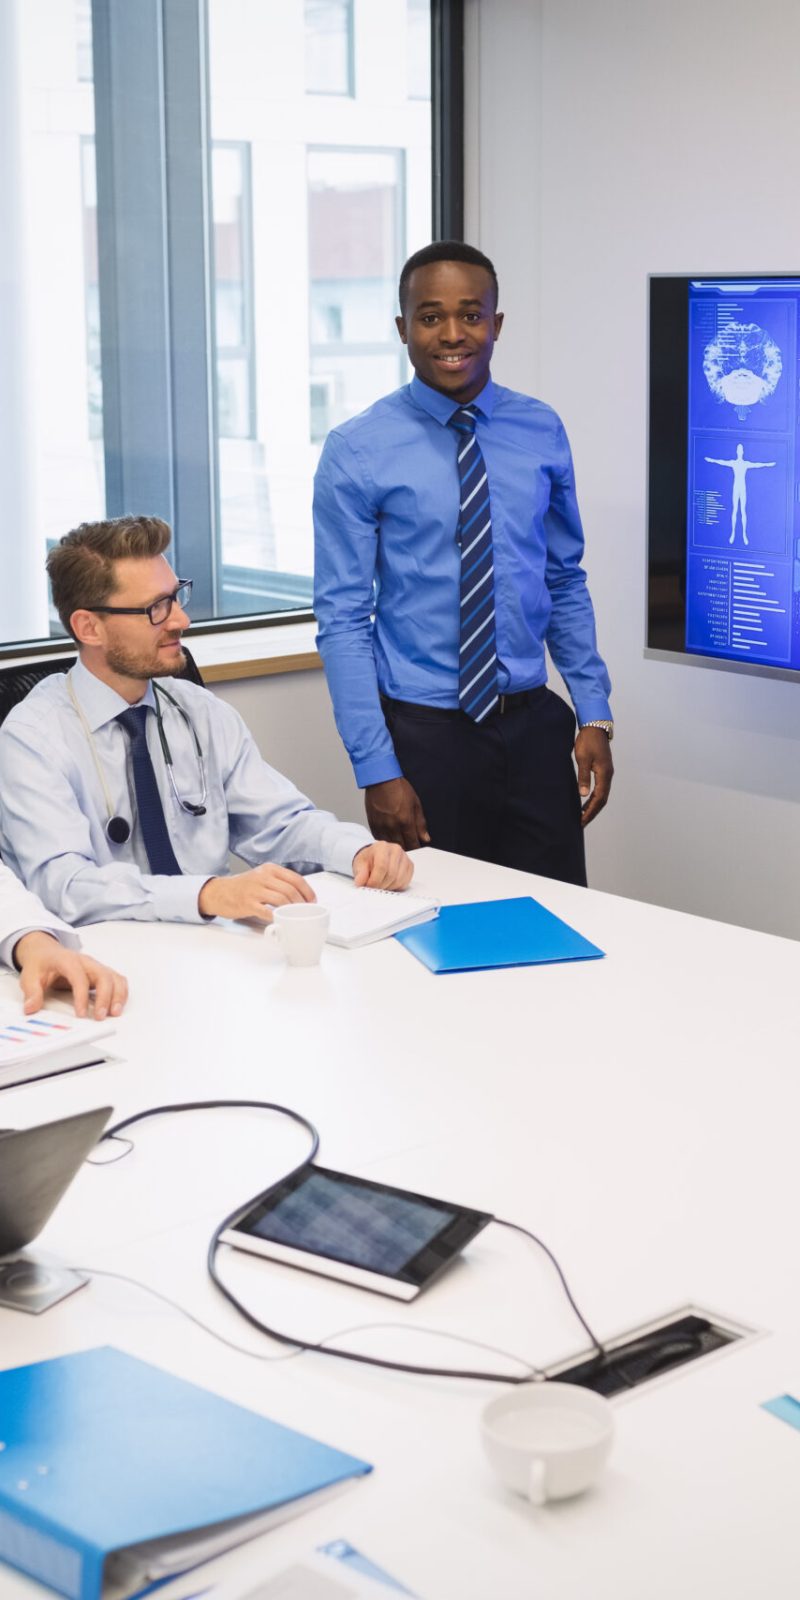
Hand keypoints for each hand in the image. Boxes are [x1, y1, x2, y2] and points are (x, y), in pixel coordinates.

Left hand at [13, 933, 127, 1019]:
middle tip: (99, 1017)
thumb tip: (31, 1008)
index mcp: (67, 960)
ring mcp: (95, 967)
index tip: (81, 1014)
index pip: (79, 976)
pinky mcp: (101, 973)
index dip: (81, 996)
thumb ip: (31, 992)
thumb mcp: (29, 976)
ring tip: (114, 1013)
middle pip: (103, 975)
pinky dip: (121, 993)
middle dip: (105, 997)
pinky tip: (116, 1006)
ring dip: (118, 995)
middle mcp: (86, 962)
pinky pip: (117, 980)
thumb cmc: (40, 964)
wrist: (46, 952)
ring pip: (114, 977)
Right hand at [198, 865, 316, 921]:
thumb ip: (279, 882)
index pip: (296, 878)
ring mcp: (254, 890)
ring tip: (295, 916)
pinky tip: (280, 921)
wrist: (219, 892)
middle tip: (305, 911)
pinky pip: (267, 911)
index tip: (313, 901)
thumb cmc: (243, 886)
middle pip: (290, 890)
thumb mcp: (262, 877)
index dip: (308, 891)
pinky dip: (277, 917)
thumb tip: (301, 894)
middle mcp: (263, 877)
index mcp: (269, 869)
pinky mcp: (247, 903)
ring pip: (281, 900)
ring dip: (292, 911)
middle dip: (302, 903)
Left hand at [352, 841, 414, 890]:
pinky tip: (388, 883)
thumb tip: (360, 882)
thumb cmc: (368, 859)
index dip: (375, 880)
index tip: (369, 886)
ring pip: (399, 880)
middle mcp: (396, 850)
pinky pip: (405, 882)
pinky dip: (396, 887)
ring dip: (388, 887)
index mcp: (382, 847)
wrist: (375, 856)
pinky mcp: (410, 865)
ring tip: (380, 885)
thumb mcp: (359, 864)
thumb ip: (360, 873)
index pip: (382, 867)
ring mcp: (405, 857)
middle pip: (391, 874)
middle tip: (373, 888)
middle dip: (381, 885)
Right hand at [365, 777, 429, 850]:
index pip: (413, 844)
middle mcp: (393, 827)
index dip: (417, 848)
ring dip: (396, 845)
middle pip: (401, 846)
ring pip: (389, 844)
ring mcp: (381, 826)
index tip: (418, 847)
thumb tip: (425, 838)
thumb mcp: (416, 804)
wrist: (381, 780)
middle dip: (408, 848)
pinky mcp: (373, 824)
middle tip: (410, 846)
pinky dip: (385, 840)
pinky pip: (379, 838)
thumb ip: (420, 824)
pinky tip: (389, 839)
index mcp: (405, 822)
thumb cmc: (399, 788)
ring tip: (400, 843)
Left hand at [574, 727, 613, 826]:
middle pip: (602, 800)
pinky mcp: (603, 771)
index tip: (582, 820)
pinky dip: (593, 798)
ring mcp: (607, 773)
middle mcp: (608, 775)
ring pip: (602, 795)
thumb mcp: (582, 758)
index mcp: (604, 774)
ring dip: (593, 806)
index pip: (599, 798)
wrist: (595, 727)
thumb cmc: (587, 741)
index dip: (590, 811)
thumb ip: (583, 776)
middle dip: (592, 812)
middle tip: (581, 823)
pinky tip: (586, 802)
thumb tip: (583, 794)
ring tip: (583, 816)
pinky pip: (600, 789)